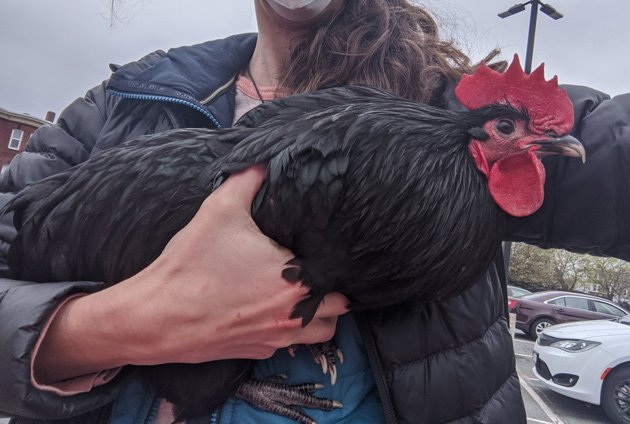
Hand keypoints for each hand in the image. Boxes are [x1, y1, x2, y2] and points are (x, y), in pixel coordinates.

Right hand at [34, 167, 347, 381]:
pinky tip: (270, 310)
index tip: (322, 250)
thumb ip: (247, 180)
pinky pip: (290, 344)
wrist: (155, 318)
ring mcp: (277, 338)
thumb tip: (263, 161)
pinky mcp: (258, 352)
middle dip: (332, 287)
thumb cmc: (190, 267)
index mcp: (296, 279)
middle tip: (315, 269)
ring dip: (320, 315)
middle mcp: (294, 313)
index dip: (336, 260)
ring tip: (302, 294)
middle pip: (339, 306)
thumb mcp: (219, 211)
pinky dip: (291, 330)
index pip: (339, 273)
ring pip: (322, 331)